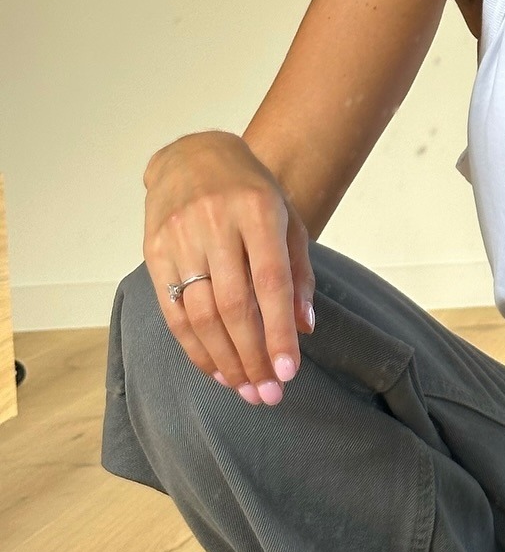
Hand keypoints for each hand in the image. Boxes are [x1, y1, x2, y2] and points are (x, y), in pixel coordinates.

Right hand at [142, 131, 315, 405]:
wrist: (194, 156)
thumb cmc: (252, 194)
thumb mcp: (288, 221)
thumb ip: (298, 274)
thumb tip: (305, 328)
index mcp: (257, 212)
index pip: (270, 282)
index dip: (278, 331)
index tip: (289, 372)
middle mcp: (215, 223)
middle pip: (233, 305)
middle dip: (252, 356)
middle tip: (268, 394)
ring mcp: (179, 237)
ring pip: (200, 314)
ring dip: (224, 359)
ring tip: (245, 389)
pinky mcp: (153, 252)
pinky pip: (173, 311)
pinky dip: (194, 347)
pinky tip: (215, 370)